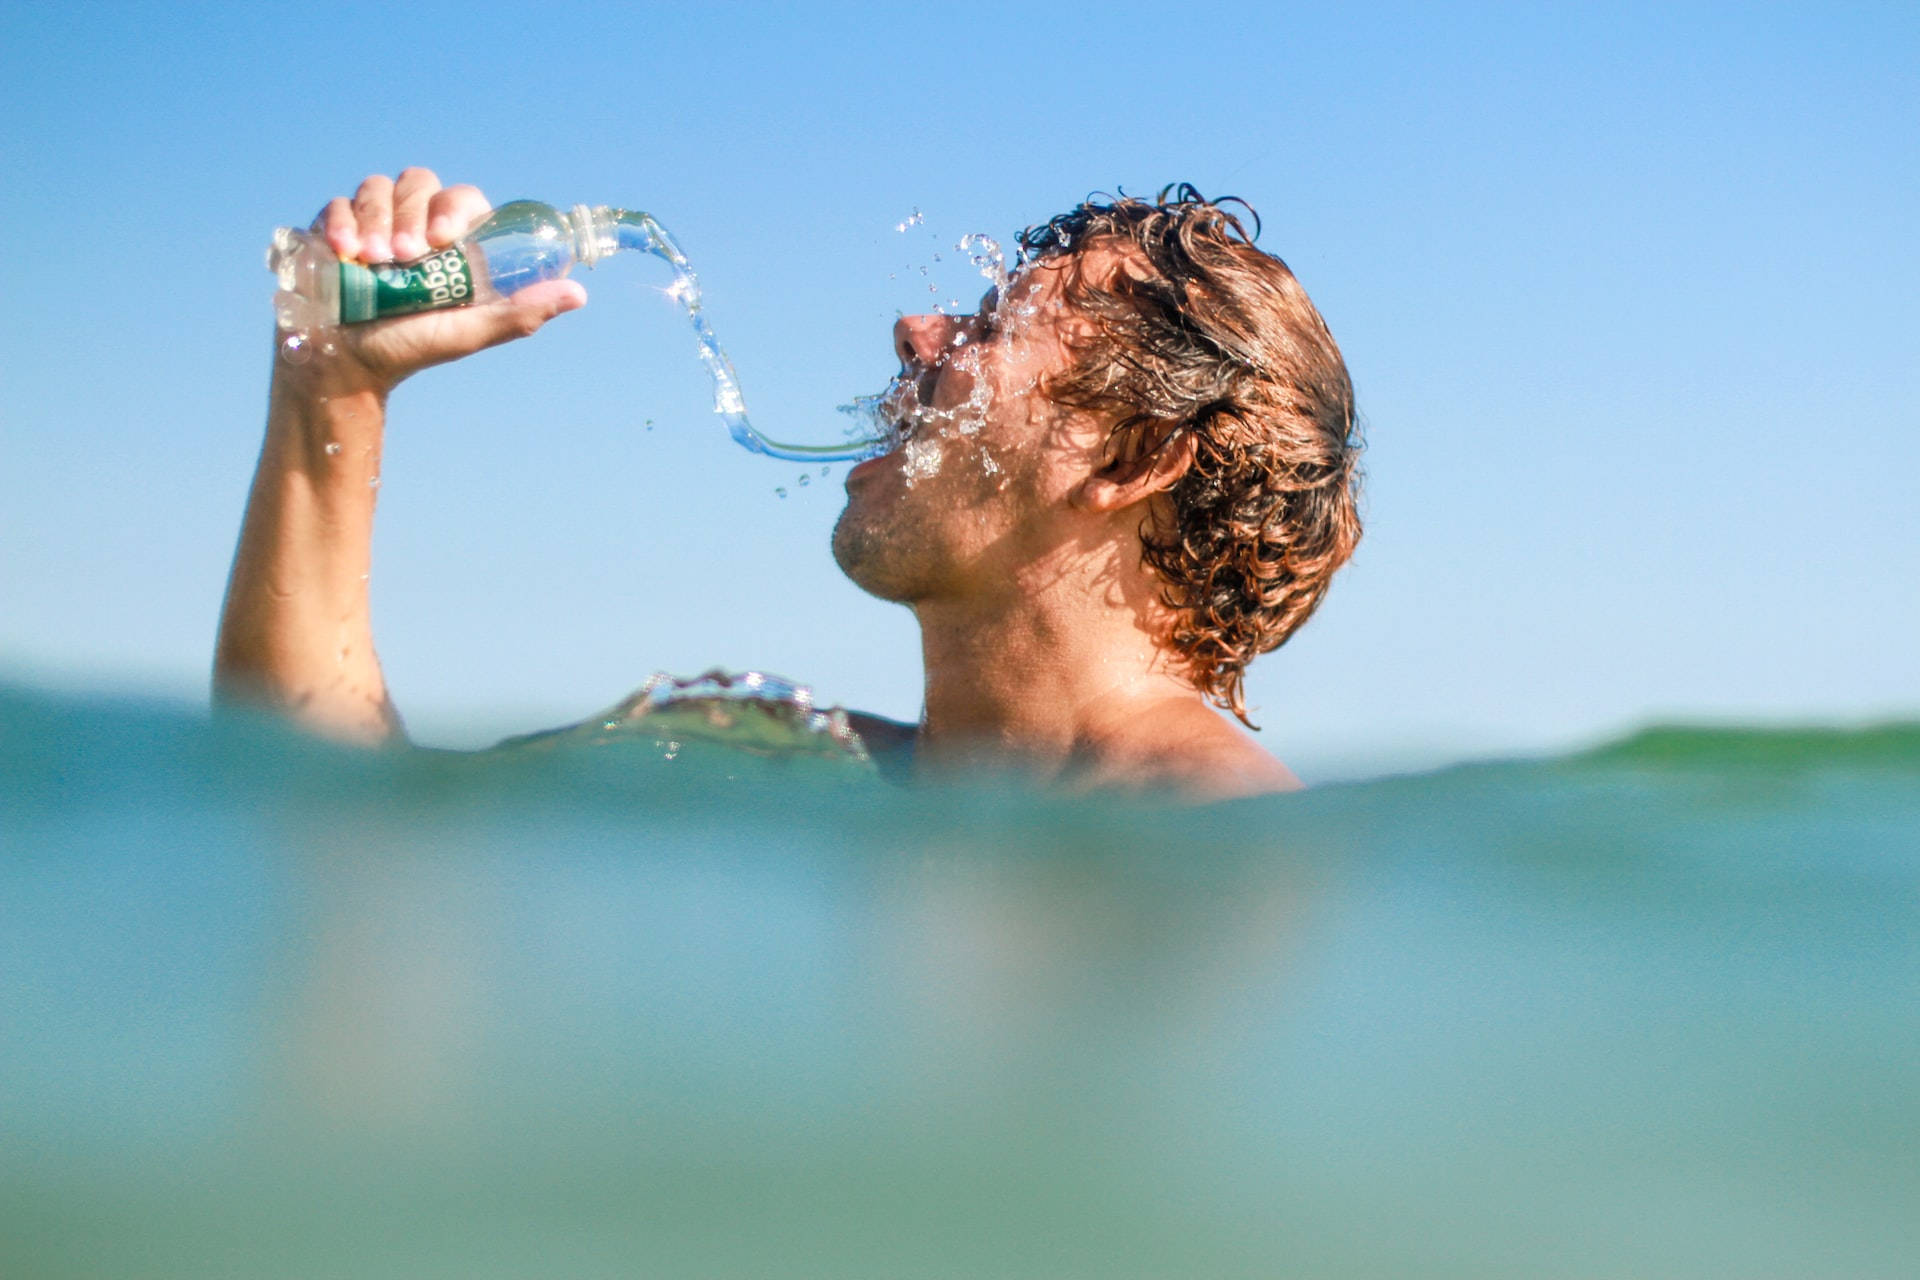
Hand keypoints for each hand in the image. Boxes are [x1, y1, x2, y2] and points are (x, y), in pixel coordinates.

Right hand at [295, 167, 586, 392]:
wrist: (348, 364)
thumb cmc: (413, 347)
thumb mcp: (470, 332)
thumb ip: (521, 312)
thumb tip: (578, 294)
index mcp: (452, 242)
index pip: (462, 199)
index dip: (454, 208)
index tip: (444, 239)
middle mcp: (413, 223)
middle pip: (419, 183)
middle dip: (412, 215)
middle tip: (407, 256)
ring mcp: (372, 221)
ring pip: (378, 188)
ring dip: (378, 220)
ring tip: (375, 261)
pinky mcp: (333, 226)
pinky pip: (338, 203)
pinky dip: (342, 223)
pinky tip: (347, 252)